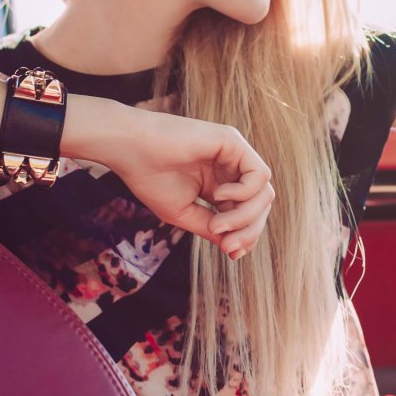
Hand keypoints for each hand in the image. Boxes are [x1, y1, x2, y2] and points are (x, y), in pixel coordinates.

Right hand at [96, 105, 273, 260]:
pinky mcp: (234, 141)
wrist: (130, 149)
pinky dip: (244, 193)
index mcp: (220, 184)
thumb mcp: (183, 213)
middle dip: (249, 231)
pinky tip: (219, 195)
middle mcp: (231, 168)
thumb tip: (236, 249)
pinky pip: (260, 174)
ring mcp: (234, 153)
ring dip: (245, 217)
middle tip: (227, 247)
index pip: (248, 212)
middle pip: (261, 205)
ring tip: (217, 224)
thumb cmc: (149, 177)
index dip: (246, 235)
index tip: (230, 254)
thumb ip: (211, 228)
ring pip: (265, 193)